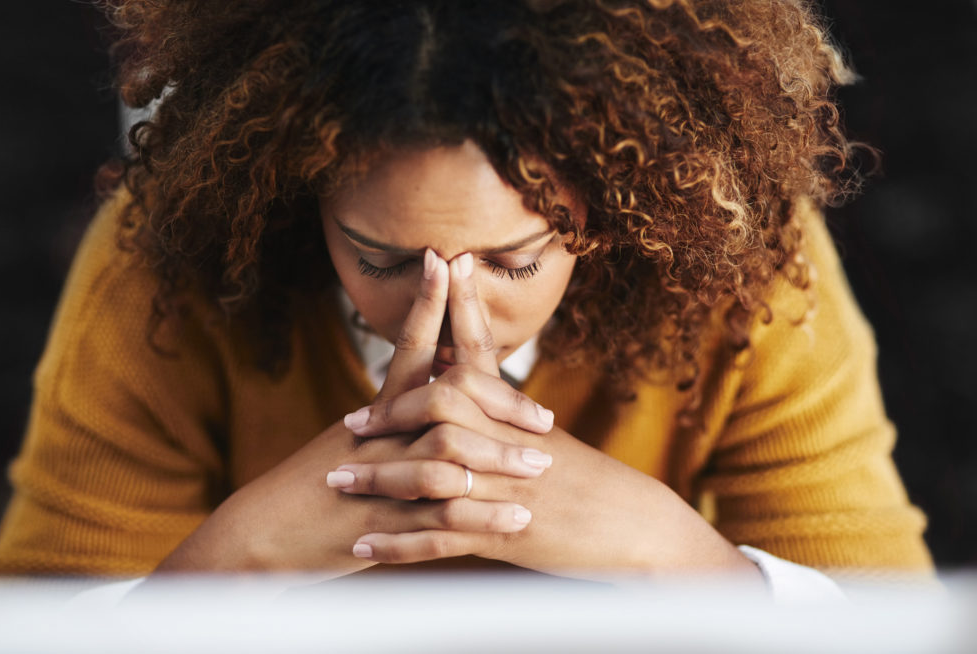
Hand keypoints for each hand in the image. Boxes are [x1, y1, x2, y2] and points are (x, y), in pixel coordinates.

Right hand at [153, 249, 550, 574]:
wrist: (260, 532)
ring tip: (542, 466)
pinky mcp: (381, 524)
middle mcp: (380, 437)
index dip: (428, 303)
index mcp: (375, 413)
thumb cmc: (306, 487)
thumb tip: (427, 394)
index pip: (408, 348)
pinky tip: (517, 520)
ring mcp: (380, 480)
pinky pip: (440, 519)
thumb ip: (392, 420)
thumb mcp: (350, 444)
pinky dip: (482, 519)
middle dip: (499, 405)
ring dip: (499, 461)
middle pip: (446, 401)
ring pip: (449, 460)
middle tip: (545, 417)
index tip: (447, 259)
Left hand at [334, 252, 760, 578]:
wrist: (639, 529)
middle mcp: (510, 442)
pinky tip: (363, 548)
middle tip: (352, 420)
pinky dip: (398, 544)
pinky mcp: (505, 532)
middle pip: (441, 406)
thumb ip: (509, 417)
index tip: (436, 268)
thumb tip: (472, 386)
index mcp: (521, 417)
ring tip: (338, 481)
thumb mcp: (554, 442)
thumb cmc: (600, 486)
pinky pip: (440, 537)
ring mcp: (507, 485)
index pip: (481, 354)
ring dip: (381, 477)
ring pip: (432, 470)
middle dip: (391, 410)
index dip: (456, 312)